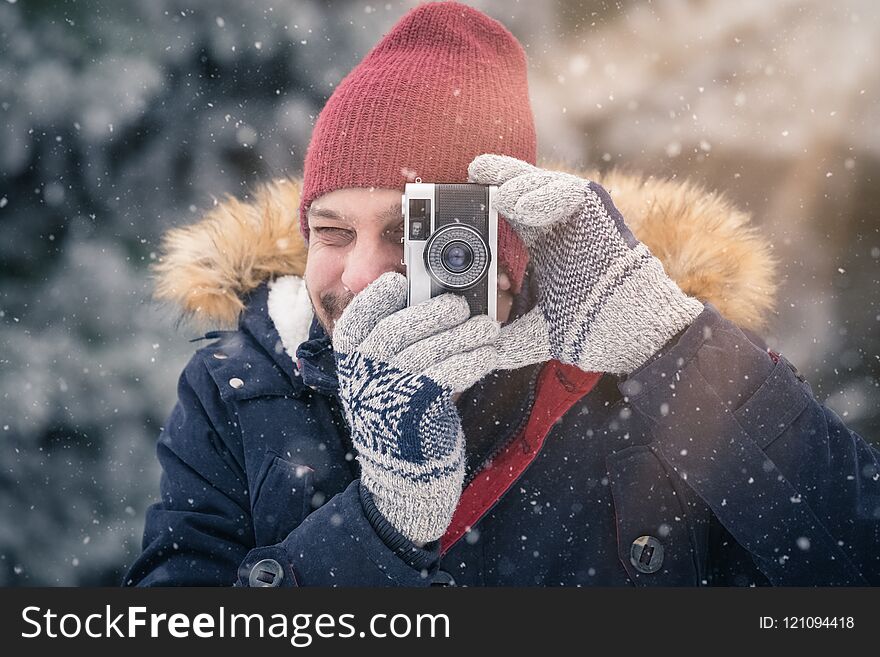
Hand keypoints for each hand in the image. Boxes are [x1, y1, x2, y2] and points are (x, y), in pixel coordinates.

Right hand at [332, 272, 499, 542]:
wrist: (408, 477)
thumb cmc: (405, 415)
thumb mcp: (391, 380)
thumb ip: (403, 343)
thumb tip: (436, 298)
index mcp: (352, 365)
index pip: (354, 323)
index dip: (375, 299)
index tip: (400, 281)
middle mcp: (362, 381)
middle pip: (393, 332)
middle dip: (430, 313)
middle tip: (460, 304)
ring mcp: (386, 400)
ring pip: (424, 353)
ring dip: (461, 336)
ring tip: (487, 328)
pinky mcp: (414, 417)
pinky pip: (443, 378)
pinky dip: (469, 363)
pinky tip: (487, 356)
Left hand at [469, 154, 703, 374]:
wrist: (629, 334)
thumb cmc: (589, 329)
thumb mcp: (535, 332)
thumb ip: (506, 334)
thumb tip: (473, 349)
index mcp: (543, 245)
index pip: (508, 213)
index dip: (485, 202)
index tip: (459, 199)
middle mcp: (558, 225)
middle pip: (522, 188)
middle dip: (497, 178)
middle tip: (472, 174)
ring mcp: (578, 216)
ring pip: (543, 184)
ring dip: (518, 185)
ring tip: (499, 198)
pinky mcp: (598, 212)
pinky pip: (569, 192)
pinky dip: (545, 195)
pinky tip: (521, 209)